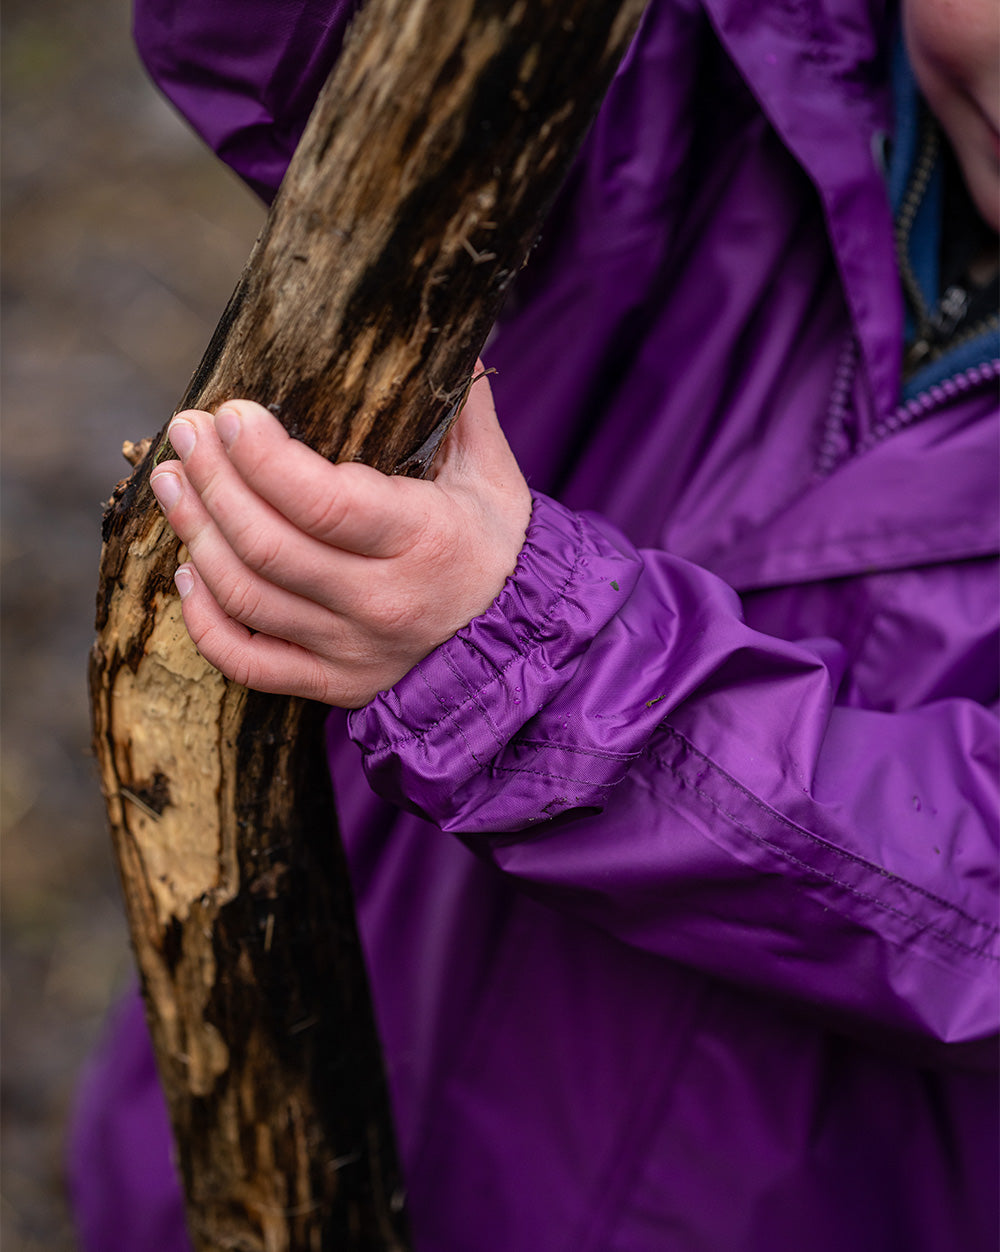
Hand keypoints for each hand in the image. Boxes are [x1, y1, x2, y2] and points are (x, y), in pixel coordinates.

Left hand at [148, 371, 530, 706]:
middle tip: (186, 432)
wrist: (519, 647)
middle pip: (268, 544)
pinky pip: (248, 663)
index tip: (230, 413)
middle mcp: (383, 602)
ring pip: (247, 596)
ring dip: (196, 533)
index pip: (324, 502)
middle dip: (213, 480)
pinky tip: (188, 571)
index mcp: (424, 541)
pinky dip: (205, 620)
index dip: (262, 457)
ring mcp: (352, 649)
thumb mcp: (494, 476)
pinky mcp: (333, 683)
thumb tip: (445, 335)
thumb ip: (463, 409)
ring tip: (173, 482)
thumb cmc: (500, 549)